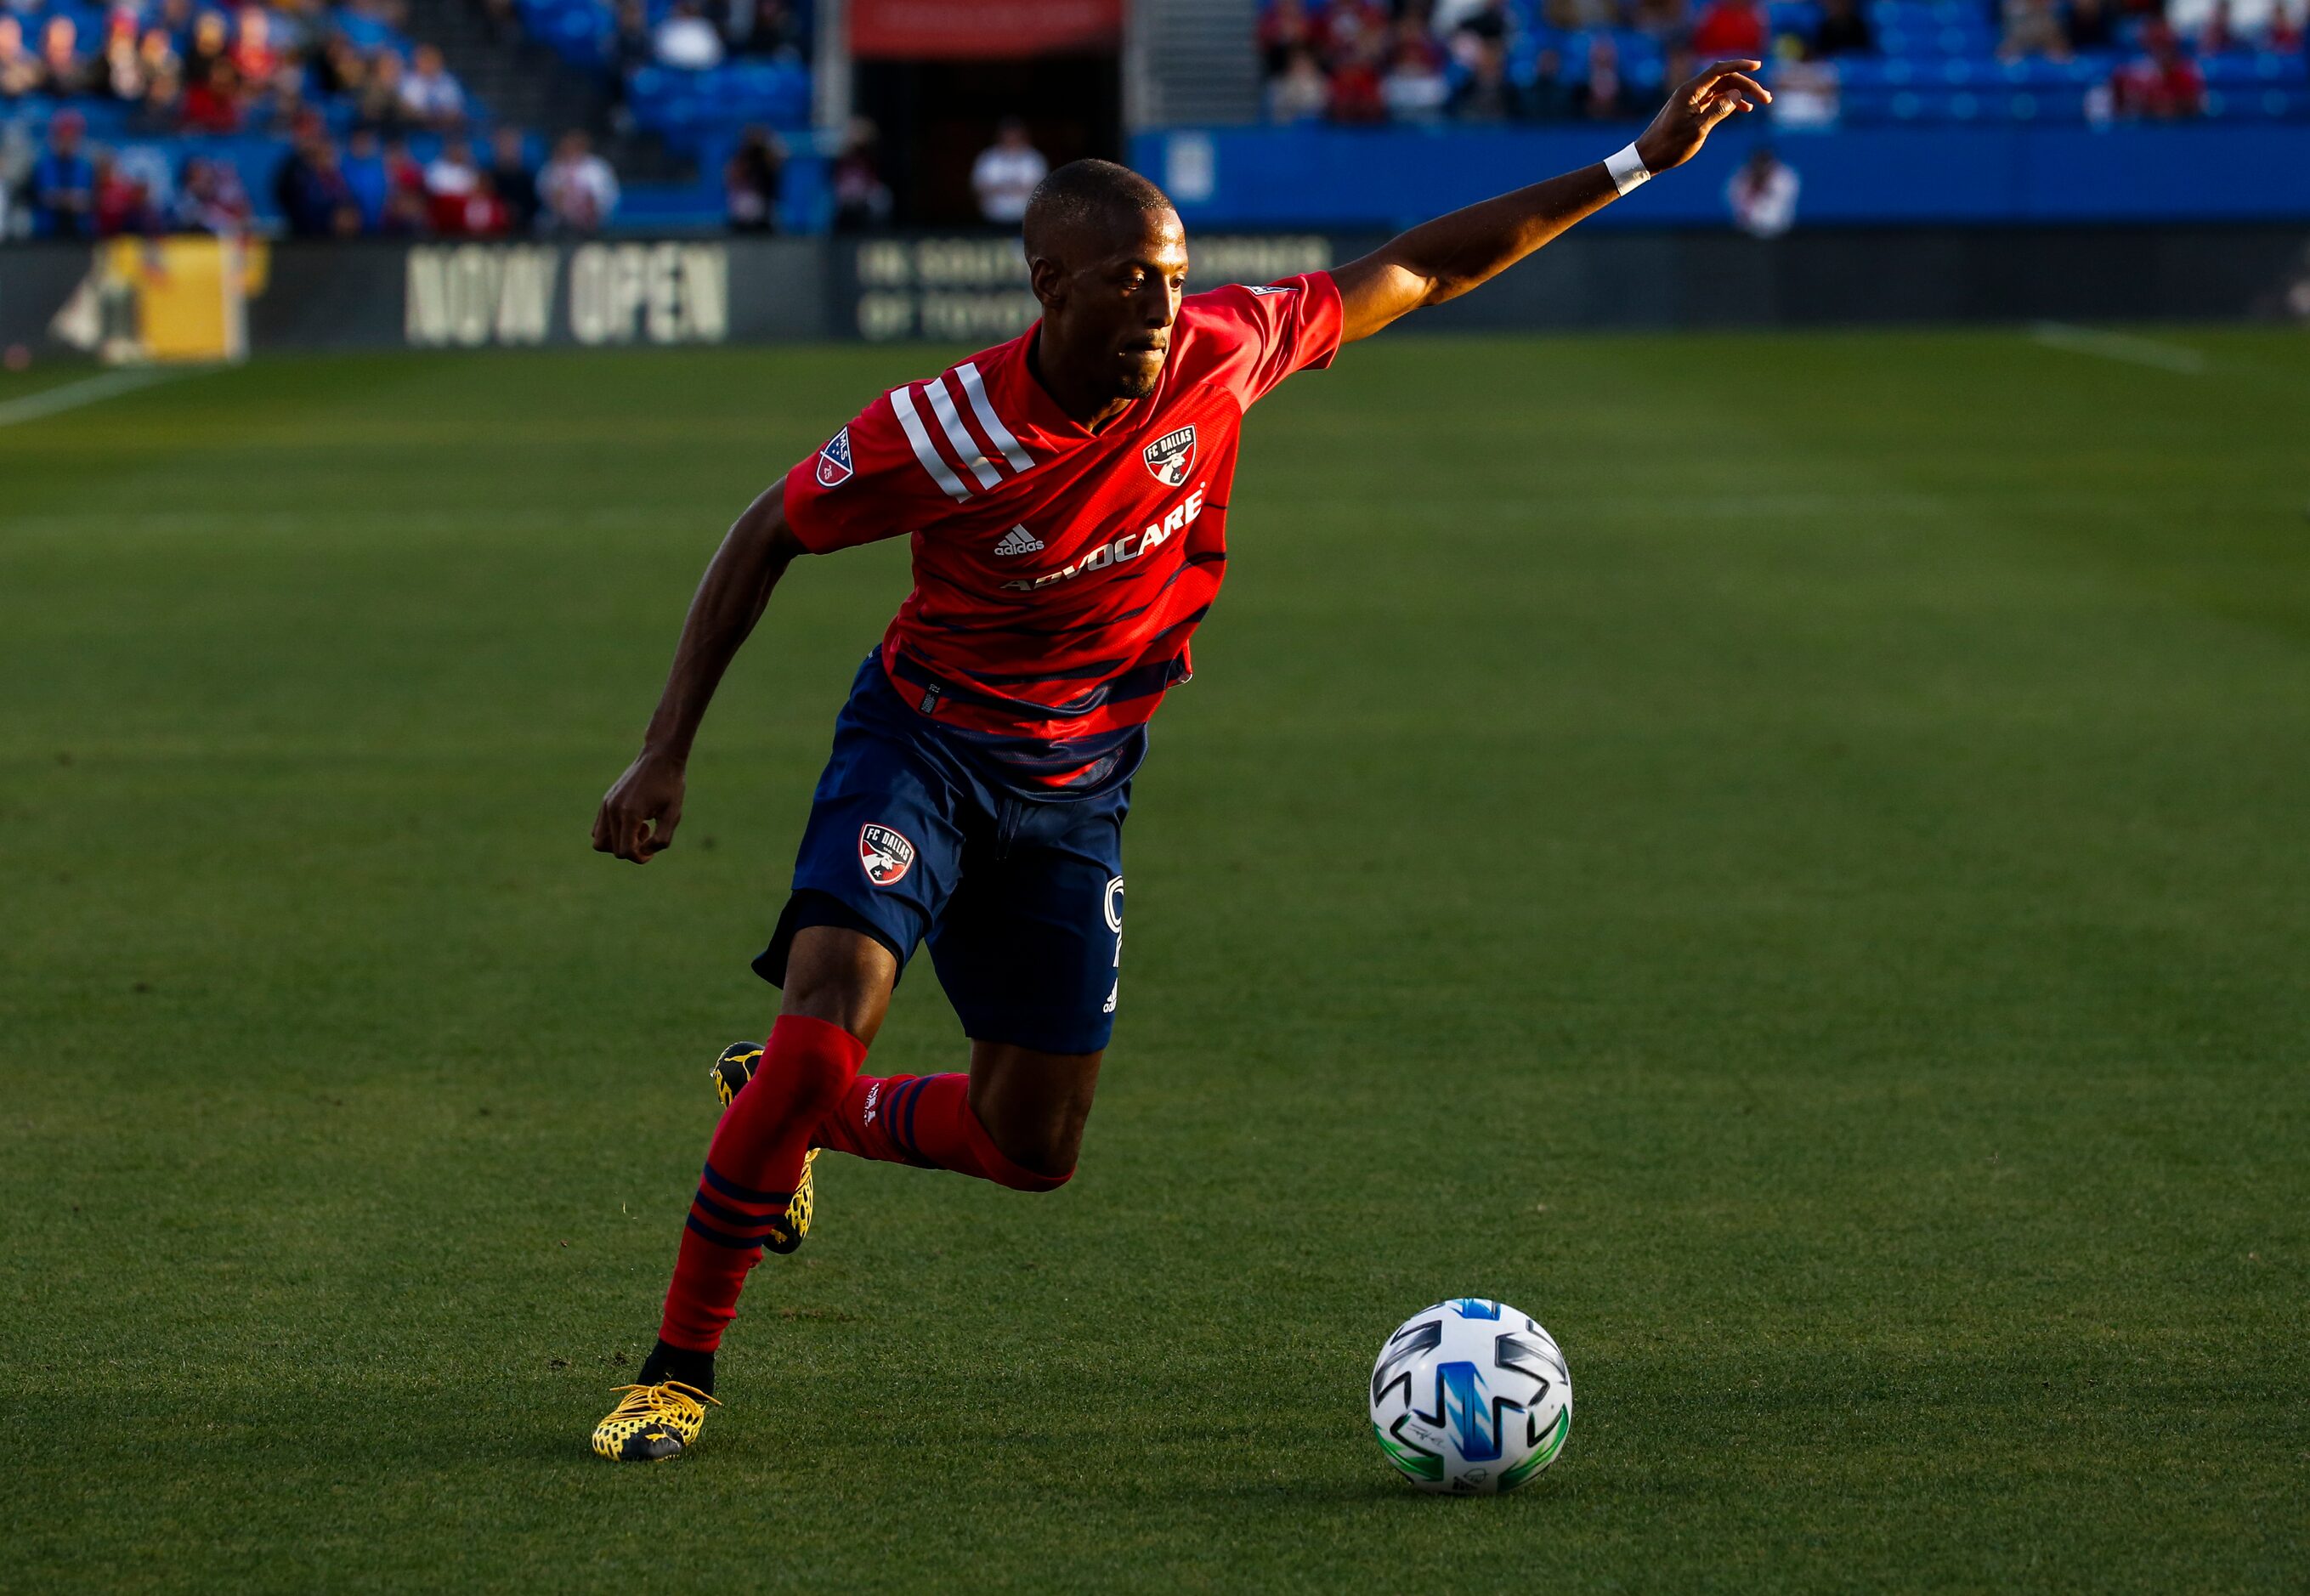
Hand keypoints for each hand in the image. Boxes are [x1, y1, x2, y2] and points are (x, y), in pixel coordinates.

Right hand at [592, 749, 685, 862]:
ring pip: (599, 842)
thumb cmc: (670, 785)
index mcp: (630, 814)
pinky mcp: (606, 801)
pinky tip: (632, 820)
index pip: (626, 852)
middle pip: (613, 850)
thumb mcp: (673, 814)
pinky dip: (613, 833)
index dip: (641, 858)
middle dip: (632, 850)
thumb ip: (662, 839)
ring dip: (619, 843)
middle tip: (648, 833)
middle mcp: (613, 810)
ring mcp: (606, 804)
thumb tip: (645, 853)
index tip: (654, 849)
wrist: (660, 757)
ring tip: (638, 828)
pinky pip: (598, 829)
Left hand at [1634, 60, 1772, 174]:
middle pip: (1724, 79)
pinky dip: (1729, 102)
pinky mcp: (1691, 109)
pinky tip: (1743, 109)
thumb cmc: (1670, 145)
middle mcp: (1691, 91)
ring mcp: (1691, 100)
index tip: (1758, 65)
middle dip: (1747, 85)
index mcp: (1690, 91)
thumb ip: (1719, 110)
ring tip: (1759, 103)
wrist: (1648, 157)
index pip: (1719, 70)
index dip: (1740, 65)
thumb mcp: (1698, 129)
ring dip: (1741, 93)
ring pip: (1721, 89)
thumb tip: (1737, 93)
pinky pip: (1715, 100)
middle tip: (1766, 98)